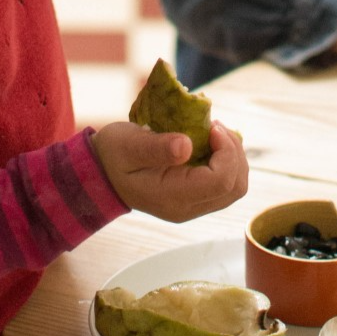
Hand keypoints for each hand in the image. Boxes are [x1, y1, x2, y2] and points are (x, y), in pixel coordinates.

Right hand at [90, 120, 248, 222]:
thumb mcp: (128, 145)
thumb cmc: (113, 155)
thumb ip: (156, 147)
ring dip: (232, 157)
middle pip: (235, 187)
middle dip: (234, 153)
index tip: (212, 127)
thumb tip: (186, 145)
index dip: (227, 152)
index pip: (221, 181)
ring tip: (214, 133)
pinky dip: (226, 161)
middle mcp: (187, 208)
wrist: (101, 173)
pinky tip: (211, 143)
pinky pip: (225, 184)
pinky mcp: (195, 198)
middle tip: (215, 128)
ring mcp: (193, 206)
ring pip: (235, 187)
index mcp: (173, 197)